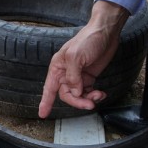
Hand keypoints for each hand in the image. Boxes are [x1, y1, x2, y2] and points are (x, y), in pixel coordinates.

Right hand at [38, 0, 129, 117]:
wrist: (106, 32)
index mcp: (58, 67)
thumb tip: (75, 92)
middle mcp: (66, 73)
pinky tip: (101, 93)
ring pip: (78, 95)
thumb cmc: (87, 39)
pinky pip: (88, 91)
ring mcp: (78, 75)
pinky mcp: (89, 76)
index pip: (49, 88)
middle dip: (78, 101)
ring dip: (88, 99)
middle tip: (89, 104)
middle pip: (67, 94)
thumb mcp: (76, 56)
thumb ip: (73, 76)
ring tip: (98, 96)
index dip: (45, 102)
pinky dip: (94, 95)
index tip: (42, 114)